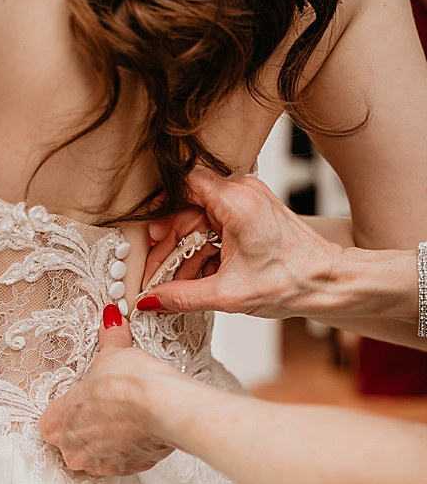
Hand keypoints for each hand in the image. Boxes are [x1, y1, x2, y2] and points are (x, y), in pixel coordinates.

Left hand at [38, 306, 182, 475]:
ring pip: (96, 456)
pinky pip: (122, 462)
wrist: (166, 408)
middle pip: (71, 443)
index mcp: (57, 424)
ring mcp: (101, 463)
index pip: (50, 422)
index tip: (81, 400)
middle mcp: (74, 450)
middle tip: (104, 410)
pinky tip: (139, 431)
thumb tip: (111, 321)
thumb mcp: (112, 354)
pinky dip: (129, 450)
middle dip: (86, 429)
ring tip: (124, 420)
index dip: (67, 410)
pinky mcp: (128, 469)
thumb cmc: (131, 386)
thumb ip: (109, 340)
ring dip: (107, 442)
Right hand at [136, 168, 339, 318]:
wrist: (332, 284)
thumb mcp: (229, 295)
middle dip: (170, 242)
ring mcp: (249, 204)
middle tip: (157, 270)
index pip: (184, 184)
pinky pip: (216, 228)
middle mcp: (243, 195)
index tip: (151, 235)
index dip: (161, 209)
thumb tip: (150, 299)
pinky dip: (204, 250)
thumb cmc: (296, 281)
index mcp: (237, 202)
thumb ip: (181, 296)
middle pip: (188, 209)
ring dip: (186, 251)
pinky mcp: (253, 216)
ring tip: (177, 281)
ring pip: (200, 221)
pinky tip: (198, 276)